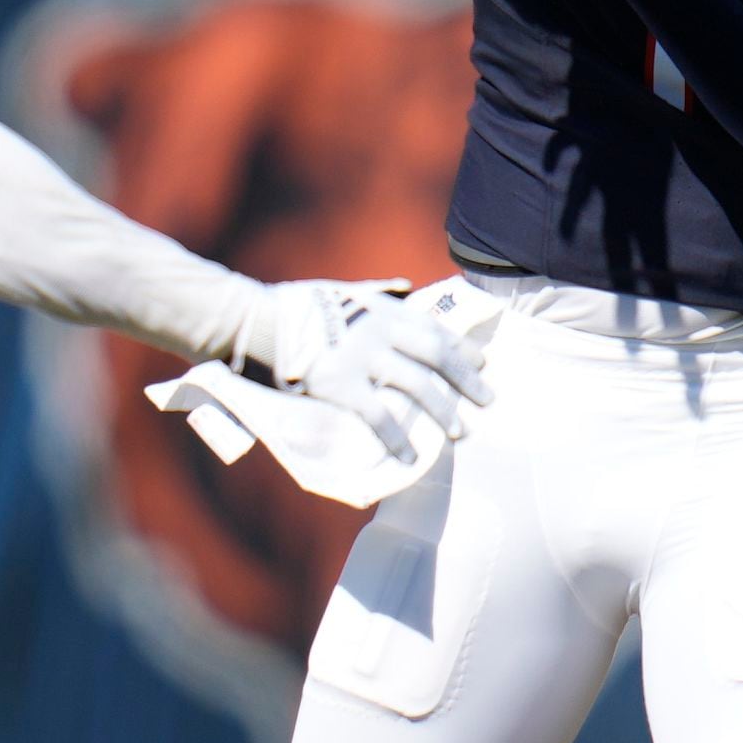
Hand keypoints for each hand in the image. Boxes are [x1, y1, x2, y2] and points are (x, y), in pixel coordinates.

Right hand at [236, 278, 494, 446]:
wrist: (256, 321)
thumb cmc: (296, 305)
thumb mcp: (343, 290)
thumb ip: (377, 291)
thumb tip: (403, 286)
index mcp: (384, 309)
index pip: (434, 329)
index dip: (461, 349)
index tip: (481, 365)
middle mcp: (381, 331)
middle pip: (436, 357)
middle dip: (465, 381)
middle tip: (487, 402)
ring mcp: (363, 358)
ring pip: (417, 386)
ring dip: (443, 411)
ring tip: (459, 433)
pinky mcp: (341, 385)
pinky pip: (379, 416)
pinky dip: (398, 438)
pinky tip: (411, 456)